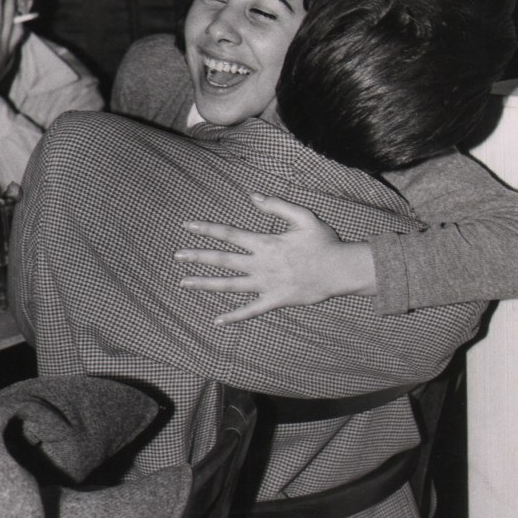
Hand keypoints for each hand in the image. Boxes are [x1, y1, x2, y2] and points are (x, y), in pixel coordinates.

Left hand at [175, 193, 376, 323]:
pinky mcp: (274, 301)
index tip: (187, 226)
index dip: (207, 229)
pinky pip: (250, 311)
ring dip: (205, 284)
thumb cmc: (324, 242)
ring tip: (184, 283)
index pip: (229, 234)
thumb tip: (253, 197)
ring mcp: (265, 284)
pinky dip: (234, 317)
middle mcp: (260, 264)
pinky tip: (217, 321)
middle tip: (177, 255)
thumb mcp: (303, 216)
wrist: (340, 270)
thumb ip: (277, 206)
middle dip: (197, 256)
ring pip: (228, 285)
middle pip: (222, 259)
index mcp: (265, 243)